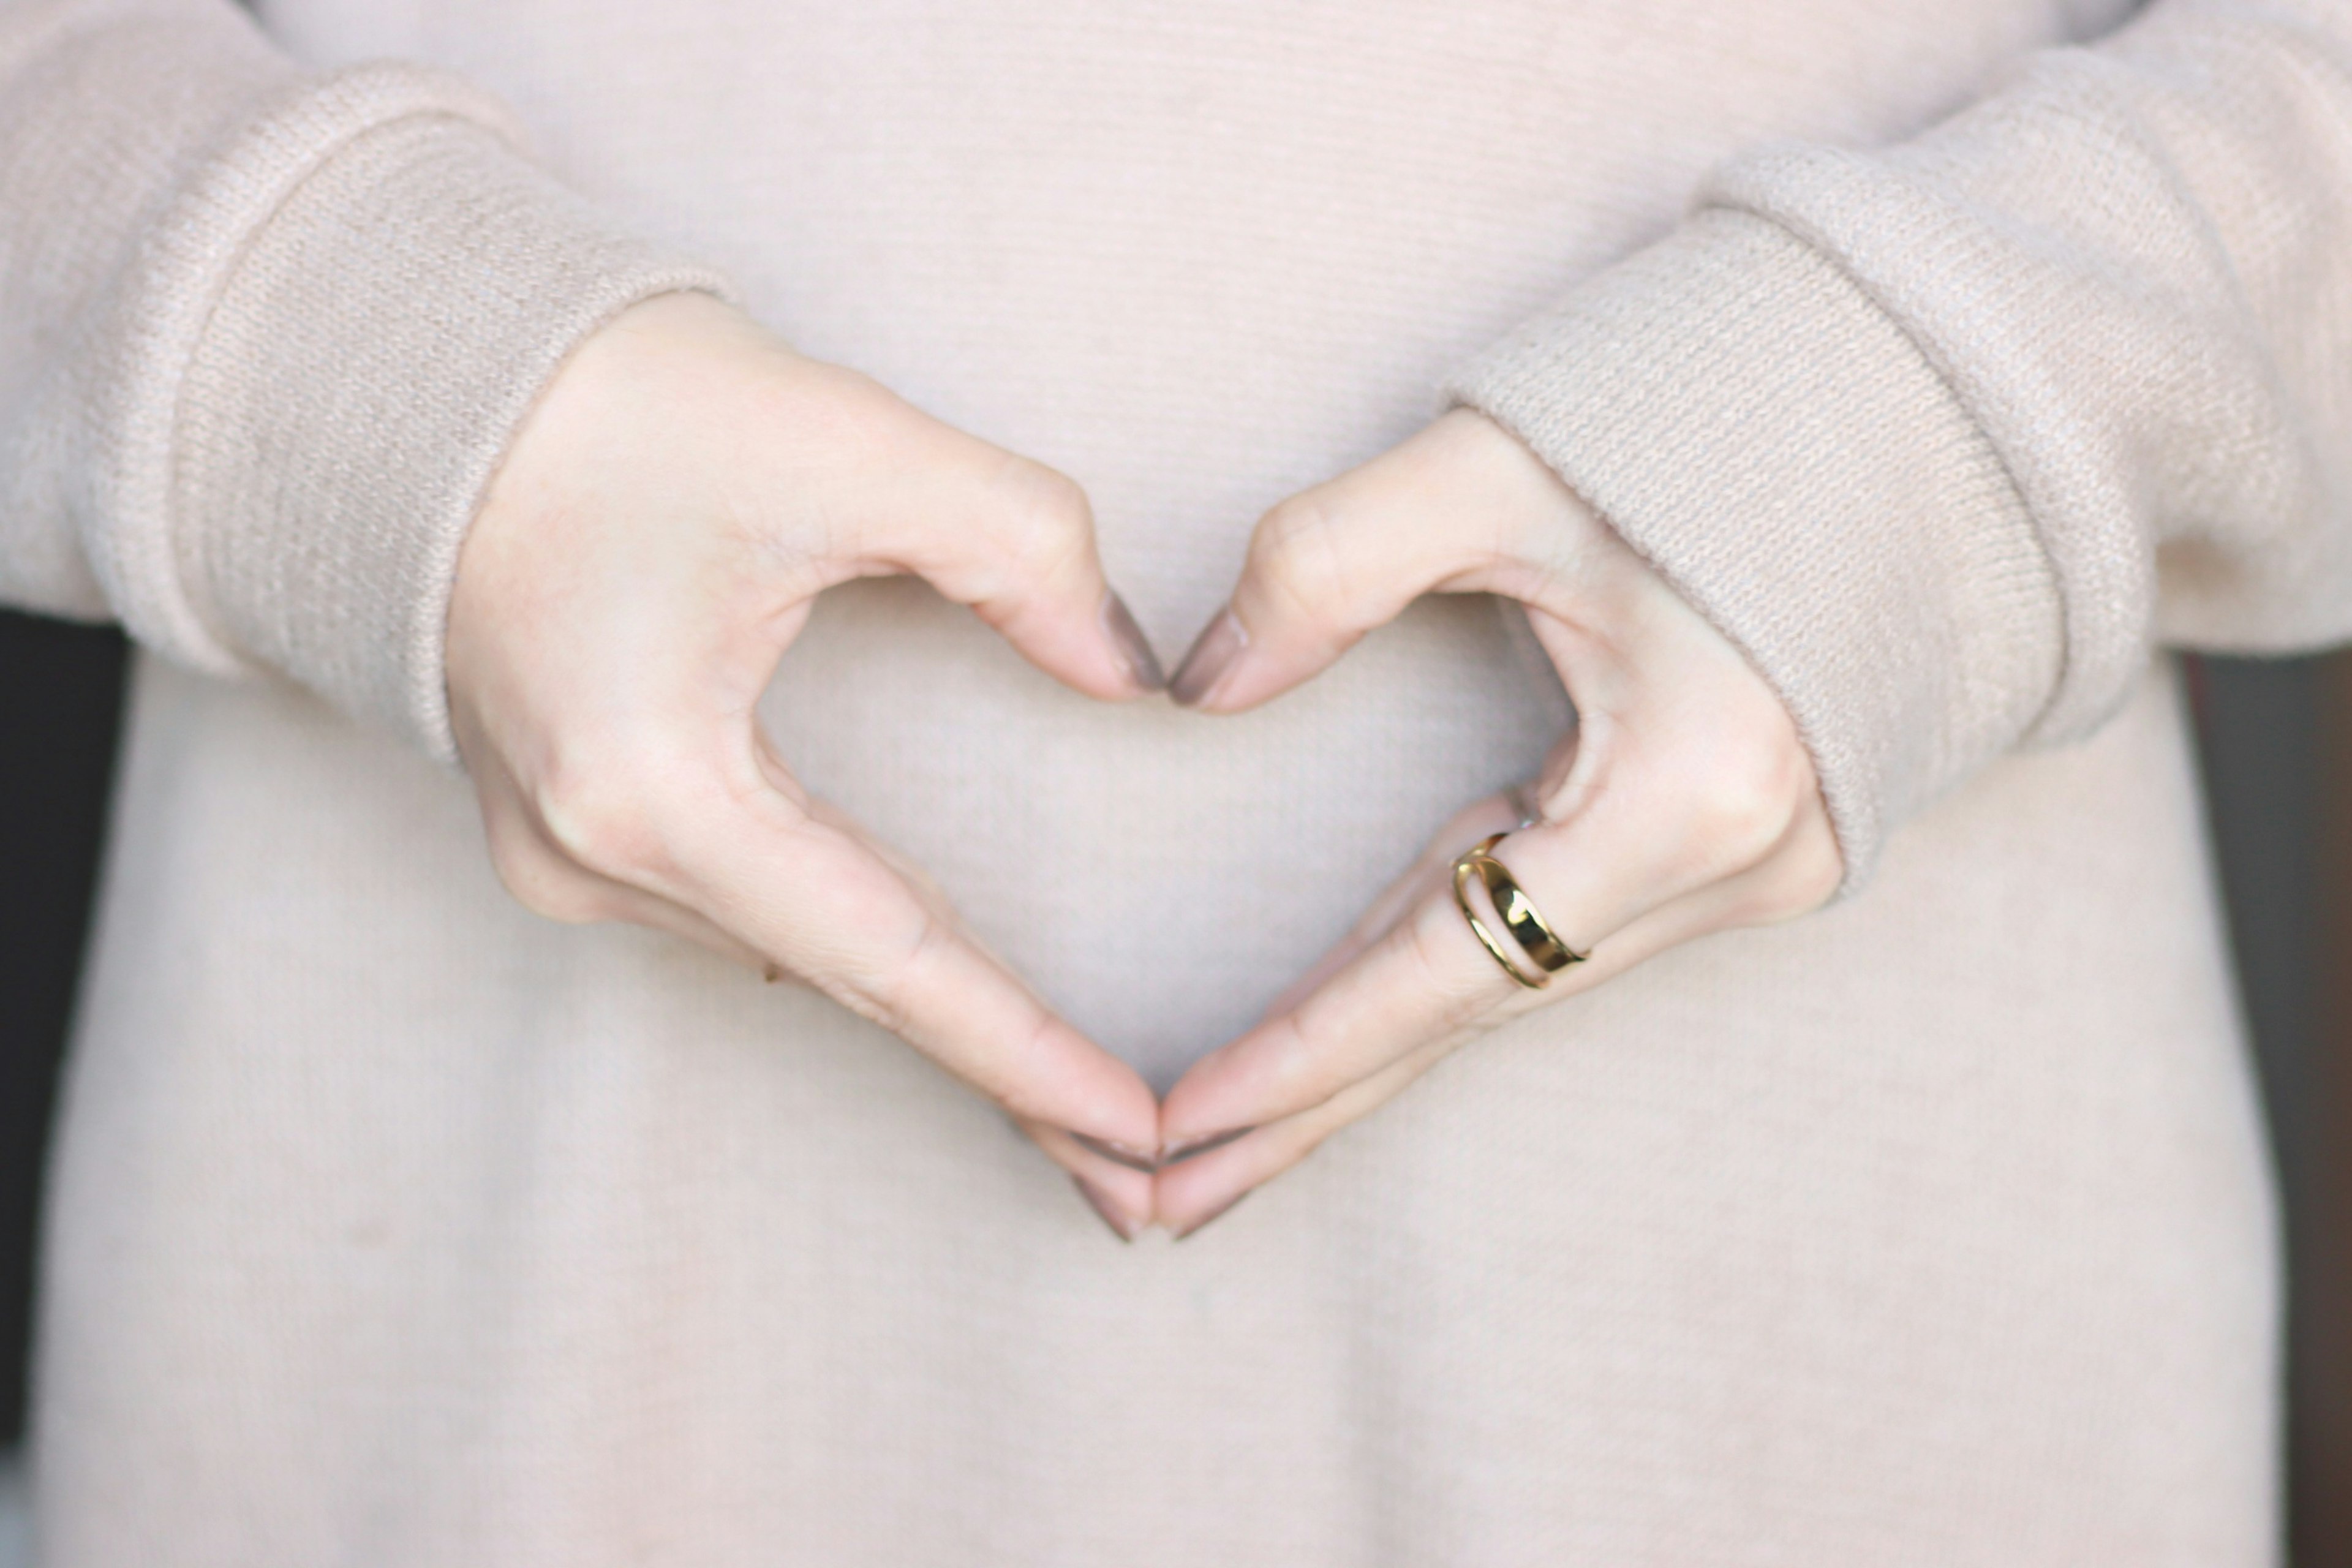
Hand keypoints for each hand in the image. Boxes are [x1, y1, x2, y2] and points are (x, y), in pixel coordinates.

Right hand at [447, 292, 1166, 1232]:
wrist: (409, 381)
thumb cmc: (611, 401)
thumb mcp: (842, 443)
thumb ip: (1021, 546)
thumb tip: (1135, 676)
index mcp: (651, 790)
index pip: (887, 957)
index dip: (1024, 1053)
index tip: (1140, 1137)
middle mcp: (593, 859)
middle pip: (847, 984)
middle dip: (999, 1068)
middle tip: (1140, 1169)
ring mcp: (564, 855)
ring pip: (795, 952)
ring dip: (927, 1004)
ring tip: (1063, 1086)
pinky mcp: (565, 822)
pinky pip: (743, 910)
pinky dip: (852, 942)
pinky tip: (932, 969)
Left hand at [1152, 409, 1842, 1235]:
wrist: (1933, 400)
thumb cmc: (1726, 408)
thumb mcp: (1503, 463)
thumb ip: (1330, 562)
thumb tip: (1196, 685)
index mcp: (1693, 789)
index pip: (1452, 967)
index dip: (1305, 1053)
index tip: (1176, 1127)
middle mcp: (1743, 861)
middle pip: (1476, 1011)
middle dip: (1314, 1102)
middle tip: (1158, 1200)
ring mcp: (1762, 864)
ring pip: (1515, 978)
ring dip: (1372, 1045)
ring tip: (1229, 1132)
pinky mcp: (1749, 838)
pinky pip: (1559, 924)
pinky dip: (1445, 964)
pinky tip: (1350, 1009)